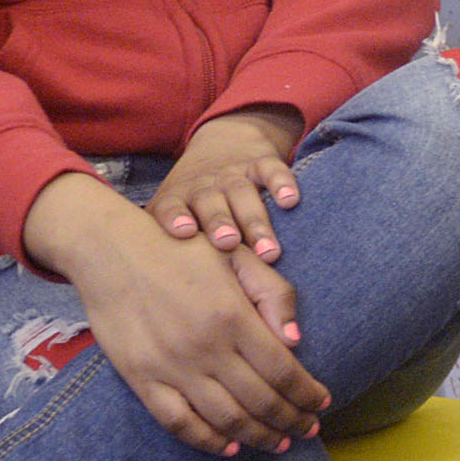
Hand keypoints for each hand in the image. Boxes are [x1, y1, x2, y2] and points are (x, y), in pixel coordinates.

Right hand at [27, 174, 327, 454]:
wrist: (108, 247)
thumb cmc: (178, 247)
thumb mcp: (235, 255)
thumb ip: (272, 294)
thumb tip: (295, 343)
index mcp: (233, 316)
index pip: (284, 371)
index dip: (307, 394)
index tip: (322, 403)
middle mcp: (205, 347)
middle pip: (261, 401)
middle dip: (293, 421)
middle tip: (309, 429)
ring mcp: (171, 366)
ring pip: (226, 419)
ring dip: (260, 437)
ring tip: (280, 442)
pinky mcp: (141, 378)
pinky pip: (179, 423)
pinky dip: (208, 441)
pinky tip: (231, 446)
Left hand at [151, 106, 308, 342]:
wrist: (223, 147)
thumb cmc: (198, 206)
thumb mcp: (178, 226)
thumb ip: (174, 261)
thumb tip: (177, 313)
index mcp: (177, 202)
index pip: (169, 209)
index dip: (175, 219)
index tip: (182, 233)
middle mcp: (203, 188)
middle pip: (209, 205)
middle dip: (219, 224)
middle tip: (229, 245)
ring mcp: (233, 175)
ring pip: (242, 195)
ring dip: (255, 221)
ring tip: (269, 251)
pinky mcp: (261, 163)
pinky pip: (271, 170)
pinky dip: (281, 183)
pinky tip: (290, 201)